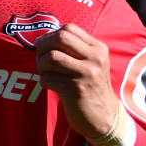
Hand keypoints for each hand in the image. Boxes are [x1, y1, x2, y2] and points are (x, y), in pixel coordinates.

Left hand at [35, 24, 119, 140]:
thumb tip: (41, 38)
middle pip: (60, 38)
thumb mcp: (90, 64)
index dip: (50, 36)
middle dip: (43, 47)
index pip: (68, 28)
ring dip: (40, 66)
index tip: (44, 47)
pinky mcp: (77, 90)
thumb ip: (73, 49)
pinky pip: (48, 78)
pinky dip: (43, 81)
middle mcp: (95, 59)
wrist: (104, 117)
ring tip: (45, 73)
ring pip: (51, 57)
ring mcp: (87, 74)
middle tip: (41, 59)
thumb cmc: (89, 87)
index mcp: (98, 49)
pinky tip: (51, 86)